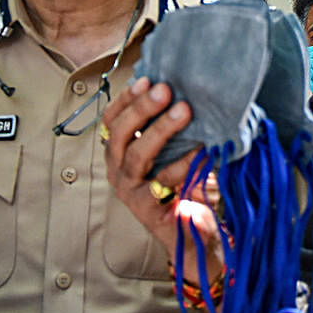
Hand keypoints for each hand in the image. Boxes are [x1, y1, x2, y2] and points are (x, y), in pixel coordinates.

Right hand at [102, 77, 223, 282]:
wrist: (197, 233)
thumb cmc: (186, 184)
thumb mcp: (176, 149)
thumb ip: (173, 125)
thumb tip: (185, 87)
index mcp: (119, 153)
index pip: (112, 120)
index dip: (126, 99)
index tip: (147, 79)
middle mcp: (118, 171)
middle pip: (119, 134)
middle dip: (141, 108)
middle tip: (165, 89)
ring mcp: (129, 192)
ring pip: (137, 155)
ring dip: (161, 130)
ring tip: (184, 110)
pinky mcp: (146, 209)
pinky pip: (162, 181)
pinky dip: (183, 161)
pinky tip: (201, 147)